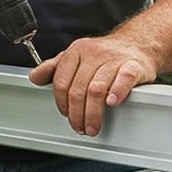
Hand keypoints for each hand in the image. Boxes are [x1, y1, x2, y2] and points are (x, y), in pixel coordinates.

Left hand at [29, 35, 156, 136]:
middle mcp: (94, 53)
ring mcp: (114, 59)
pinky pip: (123, 79)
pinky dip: (117, 92)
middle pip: (78, 89)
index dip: (61, 103)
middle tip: (80, 127)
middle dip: (77, 114)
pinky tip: (112, 103)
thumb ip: (55, 67)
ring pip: (97, 89)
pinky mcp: (133, 65)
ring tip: (93, 127)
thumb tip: (34, 77)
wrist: (137, 44)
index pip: (62, 81)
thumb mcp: (77, 56)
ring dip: (93, 113)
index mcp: (77, 50)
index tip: (66, 115)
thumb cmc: (105, 54)